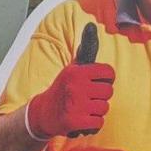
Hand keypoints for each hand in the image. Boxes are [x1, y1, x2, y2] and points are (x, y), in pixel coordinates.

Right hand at [26, 22, 113, 138]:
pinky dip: (93, 124)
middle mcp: (75, 86)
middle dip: (101, 97)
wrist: (42, 113)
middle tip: (88, 98)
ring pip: (104, 108)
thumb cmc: (62, 89)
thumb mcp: (71, 68)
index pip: (108, 73)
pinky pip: (98, 123)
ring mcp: (75, 104)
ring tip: (84, 109)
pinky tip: (83, 121)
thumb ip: (85, 50)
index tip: (96, 83)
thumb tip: (91, 25)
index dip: (106, 79)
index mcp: (76, 72)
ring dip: (96, 111)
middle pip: (109, 92)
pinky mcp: (74, 121)